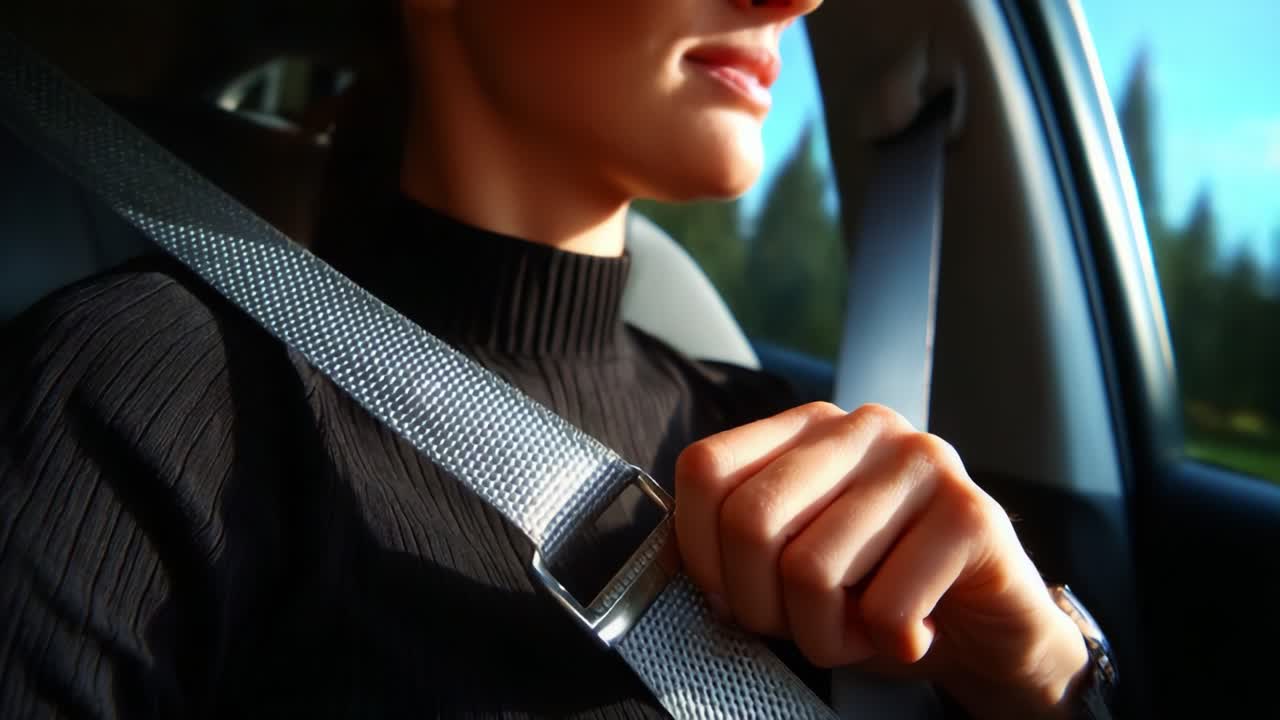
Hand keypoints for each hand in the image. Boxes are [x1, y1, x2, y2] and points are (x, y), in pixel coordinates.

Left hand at [674, 402, 1089, 719]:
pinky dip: (887, 645)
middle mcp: (863, 428)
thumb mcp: (791, 566)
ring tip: (861, 631)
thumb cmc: (879, 597)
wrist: (992, 632)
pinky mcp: (972, 514)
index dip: (700, 552)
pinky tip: (913, 634)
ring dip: (826, 636)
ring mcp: (922, 462)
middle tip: (801, 627)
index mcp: (807, 427)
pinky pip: (885, 606)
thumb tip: (681, 567)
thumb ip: (740, 545)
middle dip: (760, 605)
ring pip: (812, 570)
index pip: (706, 469)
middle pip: (751, 519)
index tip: (730, 597)